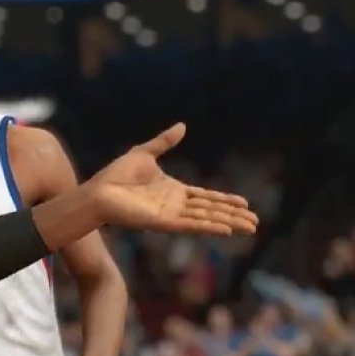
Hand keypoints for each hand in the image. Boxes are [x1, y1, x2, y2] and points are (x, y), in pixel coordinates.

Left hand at [90, 123, 257, 235]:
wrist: (99, 190)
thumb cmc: (117, 174)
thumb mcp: (145, 152)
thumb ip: (165, 141)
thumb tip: (183, 126)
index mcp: (174, 191)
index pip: (206, 197)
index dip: (226, 201)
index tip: (245, 204)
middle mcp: (176, 205)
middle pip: (211, 210)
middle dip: (234, 215)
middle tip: (255, 222)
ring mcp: (171, 215)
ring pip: (206, 219)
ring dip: (228, 223)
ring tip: (249, 227)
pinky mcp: (163, 222)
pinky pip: (190, 225)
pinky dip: (209, 227)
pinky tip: (226, 229)